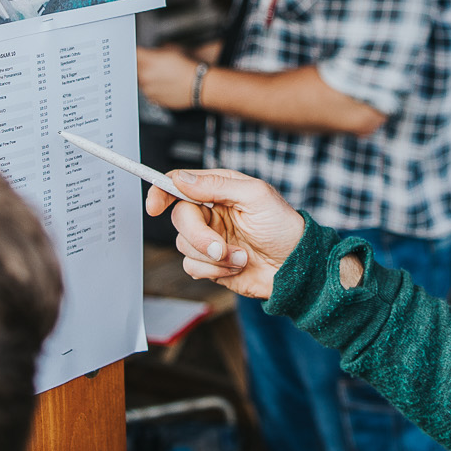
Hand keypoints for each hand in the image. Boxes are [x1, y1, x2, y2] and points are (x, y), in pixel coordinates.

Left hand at [137, 45, 202, 108]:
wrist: (199, 86)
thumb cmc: (188, 68)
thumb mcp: (173, 50)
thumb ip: (157, 50)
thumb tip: (152, 52)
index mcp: (148, 61)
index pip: (133, 54)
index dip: (136, 52)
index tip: (139, 52)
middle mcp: (145, 76)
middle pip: (134, 69)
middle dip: (140, 65)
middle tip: (152, 64)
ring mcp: (148, 90)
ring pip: (140, 82)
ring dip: (146, 78)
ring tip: (161, 76)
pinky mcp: (153, 99)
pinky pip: (148, 92)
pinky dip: (153, 88)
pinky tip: (164, 85)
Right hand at [148, 169, 306, 300]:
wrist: (295, 268)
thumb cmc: (283, 227)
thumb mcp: (256, 196)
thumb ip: (218, 185)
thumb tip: (183, 179)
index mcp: (219, 190)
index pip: (180, 184)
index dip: (162, 192)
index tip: (155, 206)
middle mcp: (210, 213)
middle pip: (179, 218)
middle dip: (199, 236)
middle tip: (220, 248)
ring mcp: (209, 239)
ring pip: (183, 246)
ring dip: (213, 256)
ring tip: (240, 257)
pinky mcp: (210, 264)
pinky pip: (192, 267)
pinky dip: (214, 271)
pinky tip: (236, 267)